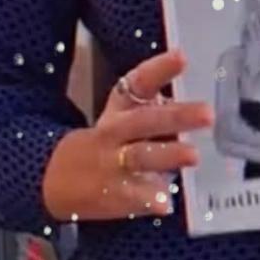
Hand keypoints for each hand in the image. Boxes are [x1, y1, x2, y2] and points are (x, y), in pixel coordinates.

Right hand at [42, 50, 212, 221]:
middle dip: (176, 116)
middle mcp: (115, 133)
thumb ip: (154, 114)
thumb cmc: (103, 145)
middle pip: (145, 120)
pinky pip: (134, 197)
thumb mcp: (119, 120)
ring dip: (167, 155)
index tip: (181, 56)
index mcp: (119, 110)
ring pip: (140, 156)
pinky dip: (149, 199)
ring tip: (193, 155)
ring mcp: (112, 164)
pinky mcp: (111, 194)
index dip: (159, 69)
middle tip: (207, 113)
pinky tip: (166, 203)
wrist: (51, 180)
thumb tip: (193, 112)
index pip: (138, 83)